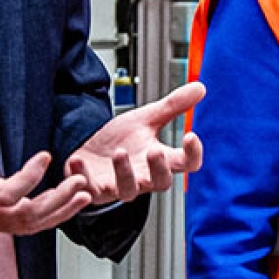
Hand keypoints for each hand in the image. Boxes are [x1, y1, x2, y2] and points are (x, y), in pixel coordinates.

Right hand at [0, 96, 93, 233]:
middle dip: (57, 203)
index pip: (8, 194)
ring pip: (26, 227)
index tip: (46, 156)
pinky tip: (60, 204)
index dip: (30, 178)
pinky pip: (20, 226)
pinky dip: (44, 217)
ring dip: (57, 213)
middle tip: (80, 183)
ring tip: (83, 195)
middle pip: (26, 219)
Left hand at [65, 82, 206, 203]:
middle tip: (155, 150)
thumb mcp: (145, 120)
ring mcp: (118, 186)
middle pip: (161, 182)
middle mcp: (143, 177)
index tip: (191, 135)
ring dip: (124, 173)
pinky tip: (77, 161)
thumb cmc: (119, 140)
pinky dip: (82, 178)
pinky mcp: (93, 190)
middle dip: (159, 168)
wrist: (88, 152)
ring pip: (128, 191)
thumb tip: (200, 87)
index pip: (186, 164)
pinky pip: (89, 190)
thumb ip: (172, 106)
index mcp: (158, 160)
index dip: (192, 154)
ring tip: (119, 152)